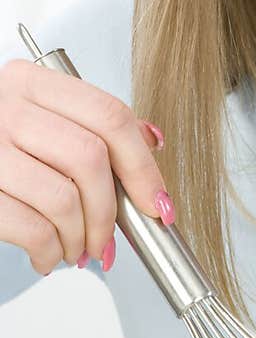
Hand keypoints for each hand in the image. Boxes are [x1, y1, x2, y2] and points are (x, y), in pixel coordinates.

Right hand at [0, 56, 170, 273]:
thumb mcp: (34, 117)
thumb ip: (89, 126)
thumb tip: (151, 142)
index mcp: (29, 82)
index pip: (110, 116)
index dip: (144, 167)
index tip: (158, 204)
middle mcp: (4, 106)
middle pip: (90, 159)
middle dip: (110, 213)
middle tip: (110, 241)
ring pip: (63, 199)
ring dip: (80, 238)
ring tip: (76, 249)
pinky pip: (30, 228)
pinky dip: (50, 251)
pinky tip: (48, 255)